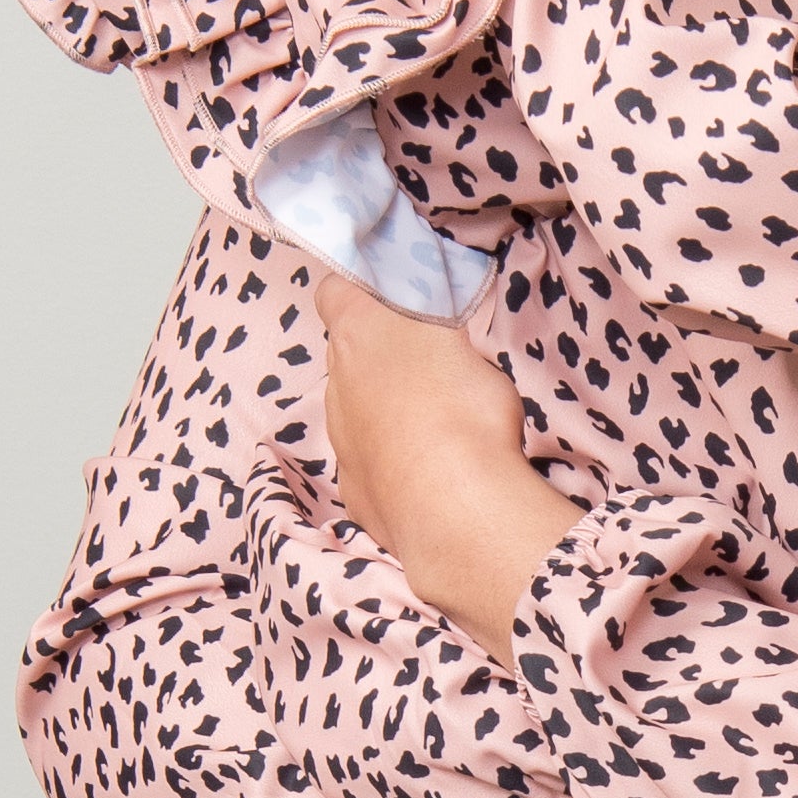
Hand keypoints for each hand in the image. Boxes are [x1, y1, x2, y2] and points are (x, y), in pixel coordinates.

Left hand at [314, 275, 582, 654]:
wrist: (455, 511)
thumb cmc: (462, 410)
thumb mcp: (459, 338)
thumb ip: (431, 318)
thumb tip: (418, 306)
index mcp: (358, 336)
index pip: (335, 290)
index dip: (358, 286)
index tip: (388, 293)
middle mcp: (336, 389)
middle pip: (347, 358)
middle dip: (379, 358)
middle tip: (431, 367)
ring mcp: (343, 448)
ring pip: (356, 417)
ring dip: (385, 415)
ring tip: (437, 428)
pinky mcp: (359, 497)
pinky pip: (373, 470)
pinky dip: (393, 468)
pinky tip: (428, 477)